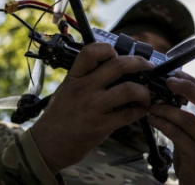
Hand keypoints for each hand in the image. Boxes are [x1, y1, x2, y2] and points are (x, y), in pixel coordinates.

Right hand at [31, 43, 151, 173]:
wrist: (46, 145)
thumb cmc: (58, 116)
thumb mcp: (66, 89)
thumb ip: (85, 77)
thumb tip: (112, 66)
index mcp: (74, 77)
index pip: (92, 51)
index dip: (109, 49)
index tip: (118, 54)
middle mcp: (84, 89)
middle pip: (118, 65)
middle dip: (139, 63)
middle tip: (148, 67)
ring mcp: (93, 107)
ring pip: (129, 89)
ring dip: (144, 91)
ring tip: (146, 95)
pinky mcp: (101, 126)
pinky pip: (129, 114)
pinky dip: (141, 110)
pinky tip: (142, 110)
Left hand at [147, 71, 194, 184]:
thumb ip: (192, 124)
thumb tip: (169, 102)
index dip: (193, 83)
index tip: (178, 74)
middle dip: (187, 87)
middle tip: (169, 80)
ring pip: (189, 119)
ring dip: (167, 110)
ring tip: (152, 105)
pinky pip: (178, 135)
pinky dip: (163, 124)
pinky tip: (152, 120)